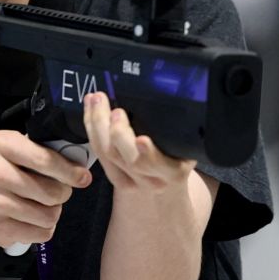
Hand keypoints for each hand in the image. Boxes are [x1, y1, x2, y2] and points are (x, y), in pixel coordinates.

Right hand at [0, 130, 91, 254]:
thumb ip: (31, 151)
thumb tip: (74, 160)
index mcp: (1, 145)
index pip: (49, 160)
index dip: (71, 171)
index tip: (81, 176)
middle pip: (55, 190)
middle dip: (60, 194)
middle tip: (51, 192)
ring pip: (50, 214)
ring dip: (50, 213)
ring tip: (36, 207)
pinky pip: (41, 233)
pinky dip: (40, 229)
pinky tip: (27, 221)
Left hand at [82, 92, 196, 191]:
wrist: (168, 184)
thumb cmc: (180, 156)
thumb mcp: (188, 146)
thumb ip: (181, 130)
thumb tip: (177, 95)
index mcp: (174, 171)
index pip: (161, 165)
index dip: (149, 155)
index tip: (141, 140)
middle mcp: (152, 180)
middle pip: (129, 160)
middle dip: (118, 132)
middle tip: (115, 110)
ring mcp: (131, 182)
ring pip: (108, 155)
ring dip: (99, 125)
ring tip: (97, 100)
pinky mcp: (114, 177)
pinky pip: (98, 153)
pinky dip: (91, 129)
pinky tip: (90, 109)